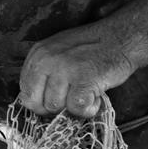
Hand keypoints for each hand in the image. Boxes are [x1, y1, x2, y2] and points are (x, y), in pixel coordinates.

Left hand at [17, 24, 138, 117]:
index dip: (41, 102)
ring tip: (87, 93)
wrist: (122, 38)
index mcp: (38, 54)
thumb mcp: (58, 53)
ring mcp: (64, 69)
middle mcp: (46, 60)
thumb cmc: (92, 49)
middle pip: (36, 104)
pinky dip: (88, 110)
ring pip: (55, 107)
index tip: (58, 98)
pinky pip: (76, 108)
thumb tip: (31, 102)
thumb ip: (43, 74)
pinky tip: (96, 98)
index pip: (25, 92)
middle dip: (54, 108)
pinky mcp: (84, 80)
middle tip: (73, 97)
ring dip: (74, 107)